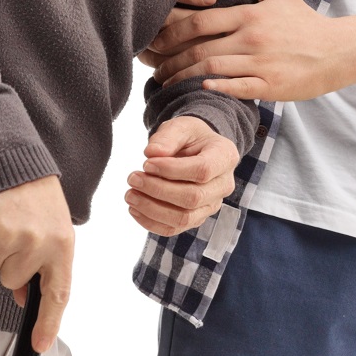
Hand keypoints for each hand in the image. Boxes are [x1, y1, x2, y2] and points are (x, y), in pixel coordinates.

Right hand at [0, 175, 73, 353]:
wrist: (11, 156)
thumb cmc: (35, 190)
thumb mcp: (54, 224)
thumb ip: (45, 260)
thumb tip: (23, 294)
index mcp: (62, 242)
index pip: (58, 292)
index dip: (49, 322)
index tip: (40, 343)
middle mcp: (38, 242)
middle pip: (12, 280)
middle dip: (11, 262)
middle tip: (18, 230)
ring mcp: (10, 236)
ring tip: (8, 217)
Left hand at [125, 116, 240, 235]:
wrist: (197, 150)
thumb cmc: (190, 137)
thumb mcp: (181, 126)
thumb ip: (168, 137)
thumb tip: (152, 153)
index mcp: (225, 156)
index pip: (203, 170)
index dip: (172, 170)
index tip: (146, 164)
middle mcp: (223, 185)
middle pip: (193, 198)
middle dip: (158, 190)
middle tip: (133, 178)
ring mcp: (212, 205)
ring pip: (183, 218)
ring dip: (151, 209)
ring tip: (130, 194)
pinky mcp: (197, 218)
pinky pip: (174, 229)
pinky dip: (151, 223)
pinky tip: (134, 209)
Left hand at [147, 0, 350, 101]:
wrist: (337, 51)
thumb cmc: (306, 23)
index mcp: (250, 16)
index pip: (202, 20)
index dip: (174, 30)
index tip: (157, 39)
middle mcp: (252, 39)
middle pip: (200, 47)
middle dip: (172, 59)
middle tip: (153, 67)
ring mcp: (261, 64)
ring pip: (212, 69)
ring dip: (185, 77)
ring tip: (166, 84)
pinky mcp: (270, 85)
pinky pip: (236, 88)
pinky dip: (215, 88)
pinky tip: (199, 89)